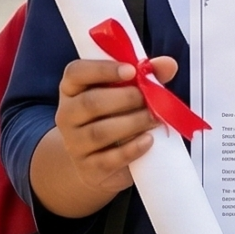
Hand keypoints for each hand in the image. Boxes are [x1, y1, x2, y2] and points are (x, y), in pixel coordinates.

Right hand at [52, 57, 175, 196]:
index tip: (131, 70)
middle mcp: (66, 114)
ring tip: (154, 119)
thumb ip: (145, 76)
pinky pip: (108, 160)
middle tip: (148, 99)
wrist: (98, 163)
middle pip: (90, 103)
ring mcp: (74, 143)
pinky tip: (148, 141)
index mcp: (72, 88)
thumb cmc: (113, 118)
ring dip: (132, 123)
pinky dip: (132, 149)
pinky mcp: (88, 168)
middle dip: (125, 98)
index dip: (103, 69)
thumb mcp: (124, 93)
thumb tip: (168, 64)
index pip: (76, 72)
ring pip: (99, 132)